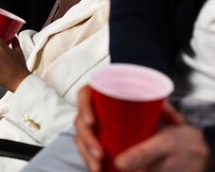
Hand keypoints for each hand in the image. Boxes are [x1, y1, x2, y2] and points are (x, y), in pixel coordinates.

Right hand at [75, 88, 194, 171]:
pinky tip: (95, 169)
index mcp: (98, 92)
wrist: (137, 112)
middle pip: (80, 121)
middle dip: (87, 139)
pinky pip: (84, 148)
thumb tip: (177, 121)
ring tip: (97, 167)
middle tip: (99, 154)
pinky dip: (88, 159)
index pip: (84, 95)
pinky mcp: (91, 137)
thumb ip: (164, 109)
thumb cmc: (140, 103)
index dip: (84, 108)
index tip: (92, 123)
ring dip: (86, 153)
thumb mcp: (151, 104)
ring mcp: (89, 124)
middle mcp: (90, 108)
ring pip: (80, 137)